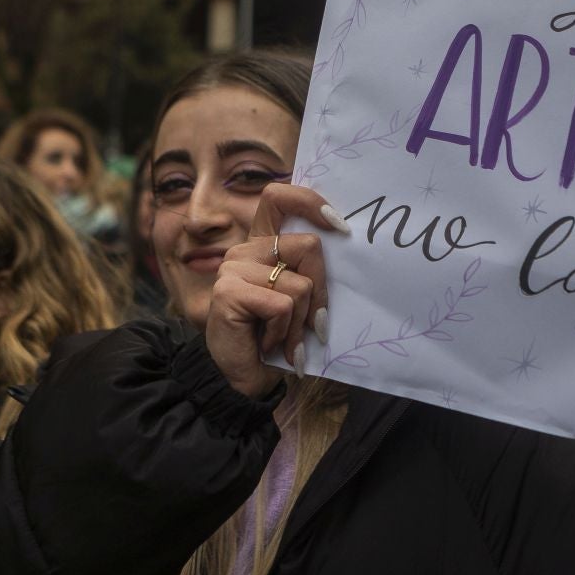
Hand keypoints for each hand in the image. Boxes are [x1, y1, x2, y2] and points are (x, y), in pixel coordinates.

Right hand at [205, 183, 349, 398]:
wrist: (245, 377)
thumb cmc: (275, 338)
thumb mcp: (297, 299)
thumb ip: (309, 272)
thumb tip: (345, 248)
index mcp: (262, 245)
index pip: (279, 197)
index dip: (310, 202)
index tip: (341, 227)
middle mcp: (245, 250)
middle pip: (309, 246)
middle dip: (322, 291)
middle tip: (316, 323)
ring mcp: (233, 268)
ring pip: (301, 284)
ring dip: (302, 323)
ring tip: (287, 340)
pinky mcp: (229, 291)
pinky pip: (283, 306)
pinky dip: (285, 333)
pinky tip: (270, 345)